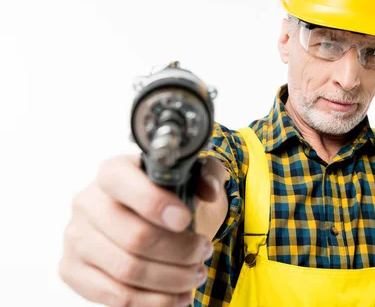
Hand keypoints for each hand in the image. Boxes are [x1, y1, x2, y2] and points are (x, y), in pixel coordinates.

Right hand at [59, 155, 227, 306]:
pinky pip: (116, 296)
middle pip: (134, 236)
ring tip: (196, 275)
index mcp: (112, 172)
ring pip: (128, 270)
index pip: (121, 182)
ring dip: (172, 279)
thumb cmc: (170, 195)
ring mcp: (76, 238)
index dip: (155, 203)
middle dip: (180, 250)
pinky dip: (154, 302)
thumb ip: (206, 173)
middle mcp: (87, 203)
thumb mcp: (192, 176)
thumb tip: (210, 191)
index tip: (185, 220)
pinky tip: (177, 297)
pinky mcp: (73, 270)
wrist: (147, 217)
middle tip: (203, 252)